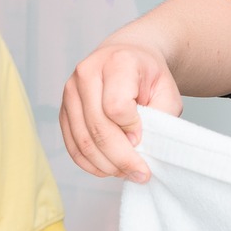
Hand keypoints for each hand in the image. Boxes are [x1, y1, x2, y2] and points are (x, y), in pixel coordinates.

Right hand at [59, 42, 180, 182]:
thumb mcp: (167, 90)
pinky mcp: (64, 111)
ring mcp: (70, 92)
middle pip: (98, 127)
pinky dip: (90, 163)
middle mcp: (87, 74)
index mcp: (116, 62)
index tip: (143, 138)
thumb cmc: (149, 76)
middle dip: (121, 158)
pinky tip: (109, 169)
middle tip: (141, 173)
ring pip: (83, 140)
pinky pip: (72, 145)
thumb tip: (140, 147)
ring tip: (127, 173)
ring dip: (106, 164)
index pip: (115, 106)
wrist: (128, 57)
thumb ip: (160, 115)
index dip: (131, 128)